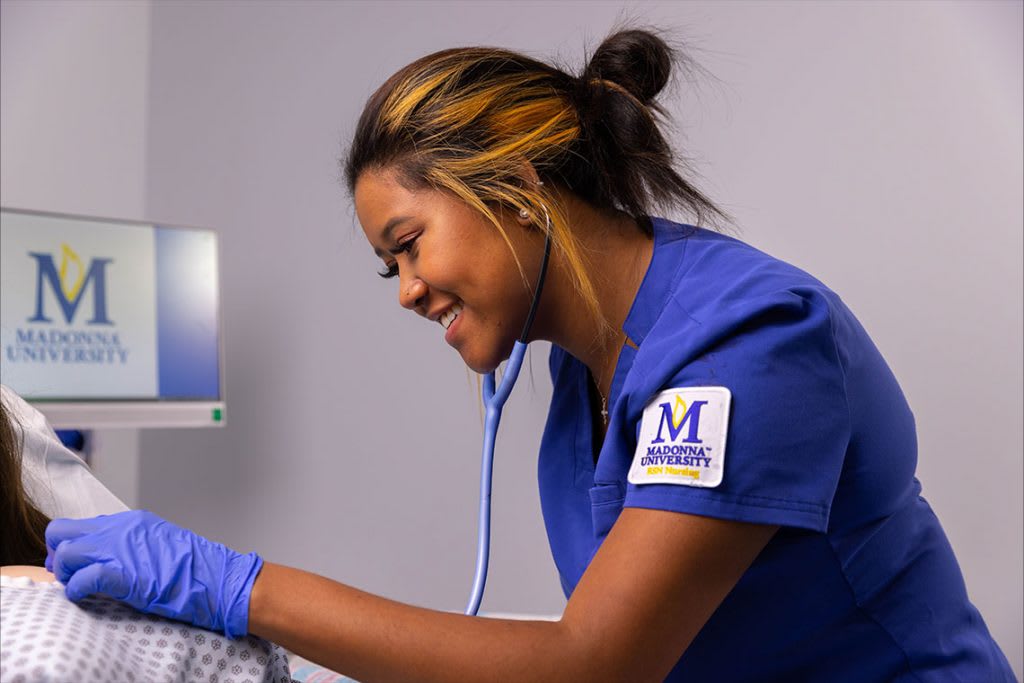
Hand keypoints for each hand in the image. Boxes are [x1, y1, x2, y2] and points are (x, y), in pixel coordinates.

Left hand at [45, 510, 262, 638]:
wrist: (218, 578)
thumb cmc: (195, 567)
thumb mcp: (160, 542)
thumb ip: (130, 543)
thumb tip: (106, 556)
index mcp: (131, 521)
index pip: (78, 524)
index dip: (68, 545)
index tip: (74, 564)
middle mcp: (121, 530)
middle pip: (61, 532)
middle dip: (58, 555)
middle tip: (70, 574)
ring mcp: (121, 550)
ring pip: (65, 553)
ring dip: (66, 573)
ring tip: (80, 586)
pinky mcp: (124, 575)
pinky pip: (81, 579)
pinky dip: (76, 589)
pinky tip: (87, 595)